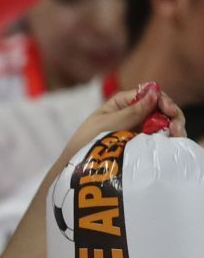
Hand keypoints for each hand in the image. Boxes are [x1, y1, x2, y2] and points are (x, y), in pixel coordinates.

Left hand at [57, 82, 186, 172]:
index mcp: (122, 102)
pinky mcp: (144, 143)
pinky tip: (174, 141)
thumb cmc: (88, 140)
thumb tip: (154, 92)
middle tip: (177, 126)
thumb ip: (133, 110)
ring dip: (175, 126)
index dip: (161, 99)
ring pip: (165, 122)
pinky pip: (162, 137)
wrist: (80, 166)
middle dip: (172, 114)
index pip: (148, 94)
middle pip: (161, 108)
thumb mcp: (109, 123)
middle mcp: (135, 113)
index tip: (168, 109)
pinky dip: (170, 138)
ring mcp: (141, 128)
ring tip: (178, 133)